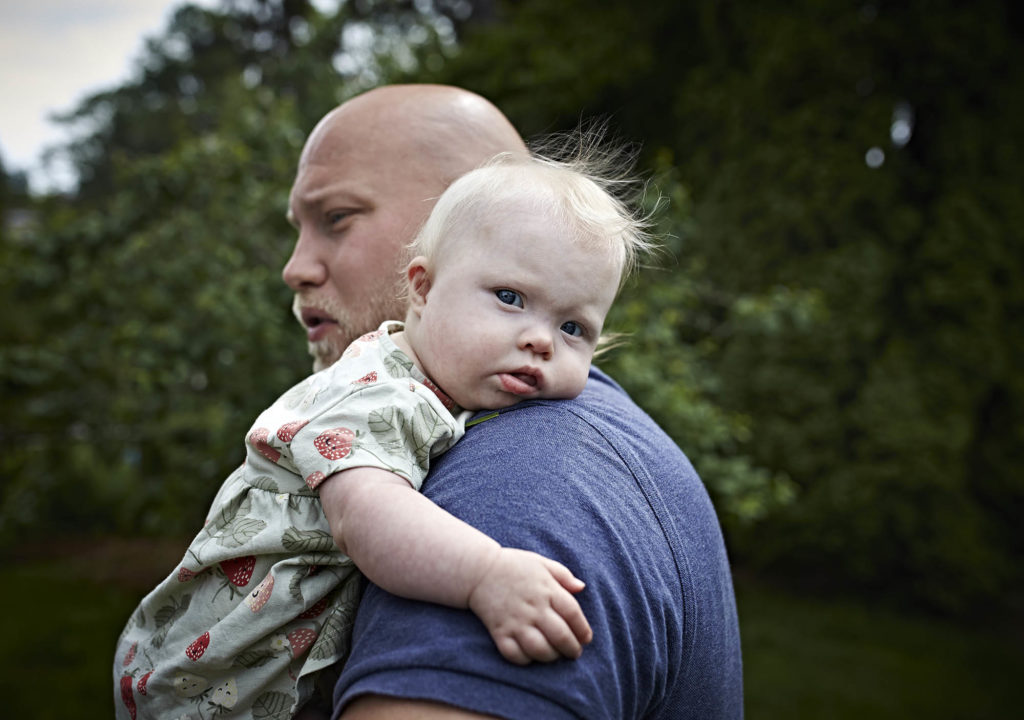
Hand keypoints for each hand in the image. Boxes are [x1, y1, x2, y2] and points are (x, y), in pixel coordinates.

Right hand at [467, 547, 592, 664]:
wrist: (478, 570)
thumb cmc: (514, 565)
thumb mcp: (541, 563)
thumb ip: (564, 575)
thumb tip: (582, 588)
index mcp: (547, 589)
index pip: (573, 614)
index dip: (583, 629)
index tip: (586, 638)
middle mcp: (533, 607)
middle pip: (560, 636)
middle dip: (572, 649)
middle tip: (574, 653)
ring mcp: (515, 621)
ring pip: (540, 649)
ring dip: (551, 657)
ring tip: (555, 655)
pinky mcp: (499, 632)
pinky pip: (515, 654)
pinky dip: (526, 660)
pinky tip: (531, 655)